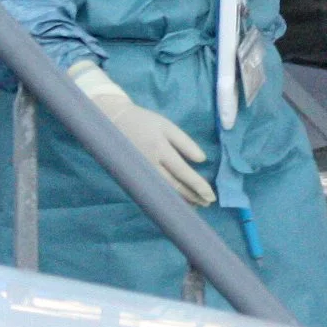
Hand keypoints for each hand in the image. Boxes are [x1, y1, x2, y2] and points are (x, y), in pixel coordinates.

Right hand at [68, 61, 213, 207]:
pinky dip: (169, 197)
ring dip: (182, 200)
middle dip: (193, 196)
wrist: (115, 121)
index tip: (211, 196)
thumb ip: (185, 142)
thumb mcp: (167, 126)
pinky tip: (178, 200)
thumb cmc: (145, 121)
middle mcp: (151, 165)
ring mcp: (142, 173)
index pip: (183, 173)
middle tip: (208, 203)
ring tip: (198, 205)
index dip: (198, 186)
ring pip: (165, 192)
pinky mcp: (136, 177)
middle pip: (175, 187)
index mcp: (160, 150)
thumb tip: (202, 160)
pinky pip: (156, 190)